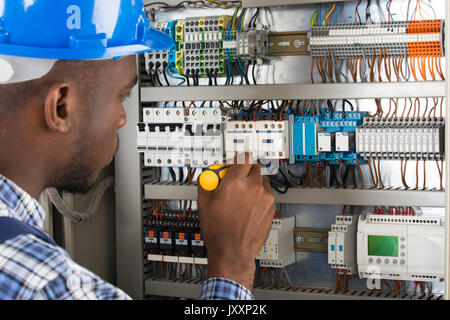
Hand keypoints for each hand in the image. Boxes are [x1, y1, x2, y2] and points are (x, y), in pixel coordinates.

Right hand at [197, 153, 275, 290]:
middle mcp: (253, 186)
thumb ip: (206, 183)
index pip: (243, 157)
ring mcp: (265, 196)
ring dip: (253, 183)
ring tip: (242, 197)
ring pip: (262, 180)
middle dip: (245, 170)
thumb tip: (207, 175)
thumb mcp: (204, 203)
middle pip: (254, 166)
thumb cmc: (219, 231)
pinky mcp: (271, 206)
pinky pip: (267, 193)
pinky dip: (260, 196)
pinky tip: (249, 207)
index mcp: (235, 182)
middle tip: (237, 180)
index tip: (234, 163)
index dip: (238, 159)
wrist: (233, 250)